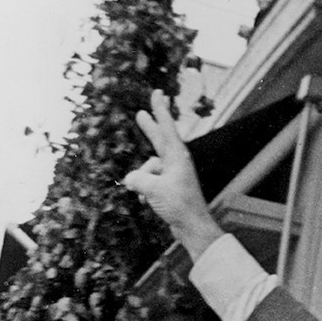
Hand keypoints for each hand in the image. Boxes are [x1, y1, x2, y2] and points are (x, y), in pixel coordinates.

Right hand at [123, 89, 223, 259]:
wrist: (192, 227)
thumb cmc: (178, 206)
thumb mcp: (153, 190)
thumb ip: (137, 179)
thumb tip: (129, 179)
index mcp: (177, 157)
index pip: (166, 129)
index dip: (160, 111)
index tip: (158, 93)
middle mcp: (177, 162)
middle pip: (159, 140)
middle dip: (150, 127)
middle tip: (142, 112)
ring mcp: (173, 174)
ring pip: (147, 169)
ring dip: (143, 183)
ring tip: (150, 197)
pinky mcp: (169, 186)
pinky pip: (149, 183)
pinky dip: (145, 192)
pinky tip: (148, 204)